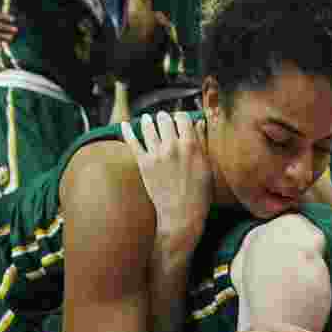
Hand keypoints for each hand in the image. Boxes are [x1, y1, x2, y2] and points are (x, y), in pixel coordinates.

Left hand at [122, 111, 211, 243]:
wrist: (182, 215)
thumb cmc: (199, 194)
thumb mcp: (206, 166)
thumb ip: (201, 142)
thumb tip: (199, 123)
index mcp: (190, 146)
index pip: (183, 118)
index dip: (181, 117)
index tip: (179, 118)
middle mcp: (172, 147)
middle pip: (165, 120)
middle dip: (164, 117)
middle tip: (163, 117)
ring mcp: (156, 155)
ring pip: (149, 128)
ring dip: (148, 120)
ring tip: (147, 118)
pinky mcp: (144, 164)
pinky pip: (133, 143)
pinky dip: (128, 132)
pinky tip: (124, 125)